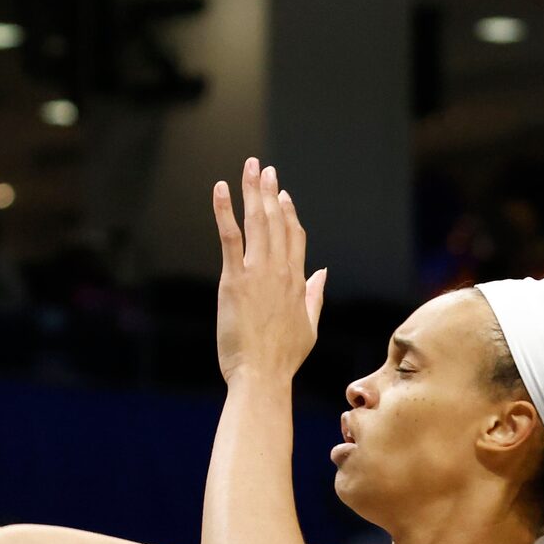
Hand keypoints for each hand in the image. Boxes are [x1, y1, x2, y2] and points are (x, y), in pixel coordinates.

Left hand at [211, 158, 325, 385]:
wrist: (263, 375)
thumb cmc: (282, 358)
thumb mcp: (309, 326)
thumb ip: (315, 296)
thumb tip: (322, 273)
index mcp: (298, 282)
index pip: (295, 237)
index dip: (289, 213)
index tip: (282, 195)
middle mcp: (281, 272)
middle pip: (278, 222)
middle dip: (270, 192)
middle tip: (264, 169)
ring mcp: (259, 273)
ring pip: (258, 222)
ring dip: (253, 192)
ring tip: (250, 168)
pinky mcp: (235, 279)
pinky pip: (230, 237)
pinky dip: (225, 211)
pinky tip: (221, 189)